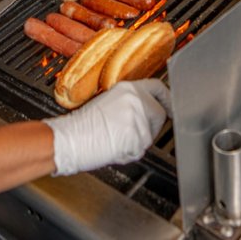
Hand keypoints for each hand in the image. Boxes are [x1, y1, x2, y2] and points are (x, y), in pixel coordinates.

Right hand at [44, 79, 169, 175]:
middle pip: (159, 114)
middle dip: (150, 127)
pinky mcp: (137, 136)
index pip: (158, 88)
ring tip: (114, 139)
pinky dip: (129, 153)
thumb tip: (145, 111)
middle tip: (129, 133)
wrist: (69, 139)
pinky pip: (140, 149)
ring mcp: (138, 118)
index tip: (171, 106)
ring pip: (150, 135)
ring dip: (136, 142)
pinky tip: (113, 147)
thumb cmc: (82, 125)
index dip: (167, 99)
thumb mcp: (108, 101)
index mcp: (128, 88)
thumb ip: (130, 102)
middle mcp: (136, 100)